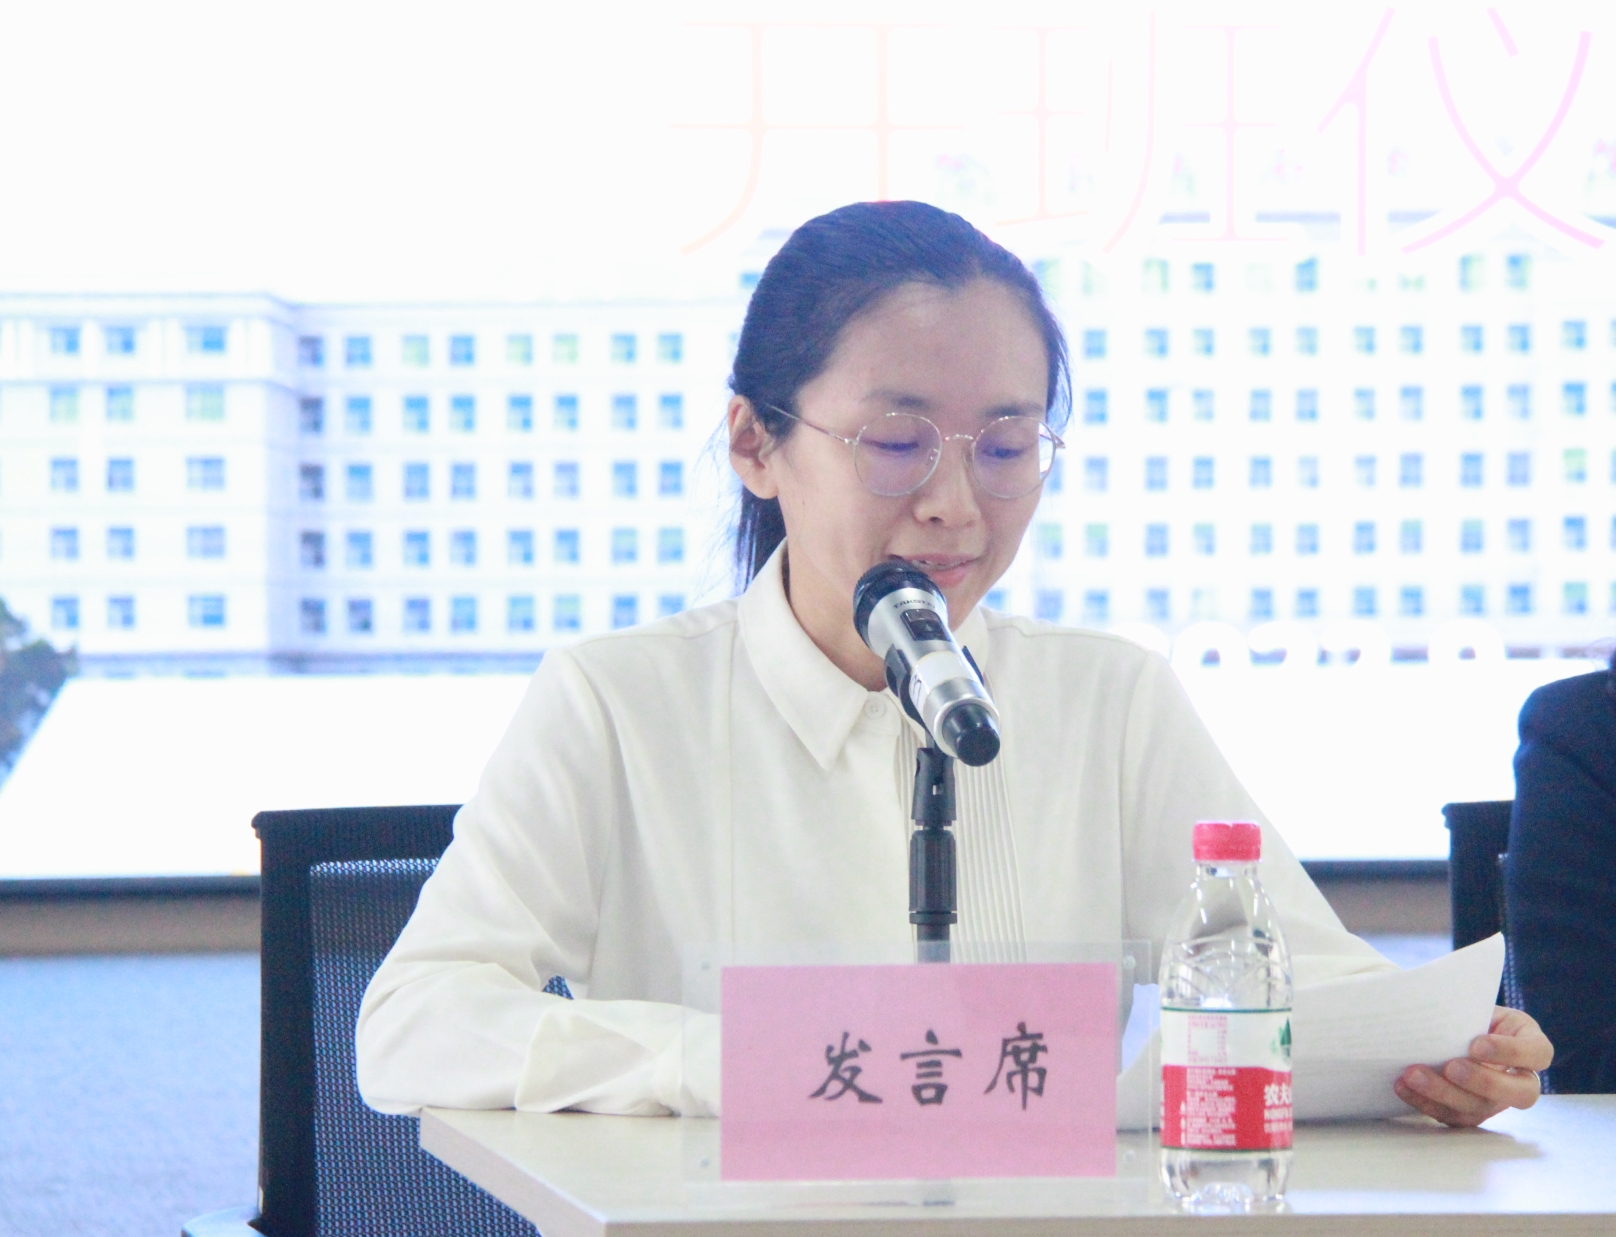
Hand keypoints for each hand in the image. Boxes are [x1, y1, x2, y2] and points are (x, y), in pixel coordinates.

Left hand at [1393, 1006, 1553, 1126]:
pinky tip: (1403, 1087)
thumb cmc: (1470, 1013)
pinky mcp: (1471, 1113)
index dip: (1510, 1052)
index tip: (1477, 1043)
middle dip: (1483, 1082)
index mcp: (1531, 1045)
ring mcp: (1498, 1101)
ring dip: (1444, 1094)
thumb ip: (1468, 1010)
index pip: (1537, 1053)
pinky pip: (1453, 1116)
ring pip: (1481, 1108)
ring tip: (1413, 1075)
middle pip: (1519, 1093)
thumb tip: (1436, 1007)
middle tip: (1451, 1067)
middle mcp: (1521, 1079)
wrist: (1452, 1029)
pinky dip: (1425, 1102)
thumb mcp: (1477, 1004)